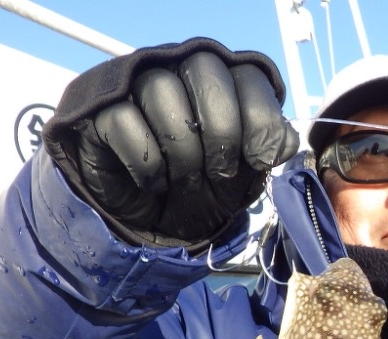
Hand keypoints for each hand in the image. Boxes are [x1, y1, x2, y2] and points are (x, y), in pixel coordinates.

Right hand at [43, 38, 299, 250]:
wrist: (156, 221)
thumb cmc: (204, 189)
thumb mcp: (247, 175)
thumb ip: (270, 150)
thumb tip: (287, 139)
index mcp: (224, 80)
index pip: (249, 73)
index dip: (261, 118)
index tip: (260, 159)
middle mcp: (180, 69)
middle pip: (204, 68)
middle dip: (222, 131)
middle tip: (220, 172)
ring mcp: (137, 84)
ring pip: (161, 90)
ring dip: (183, 151)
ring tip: (185, 181)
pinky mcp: (100, 110)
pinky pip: (123, 120)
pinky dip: (146, 164)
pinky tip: (154, 184)